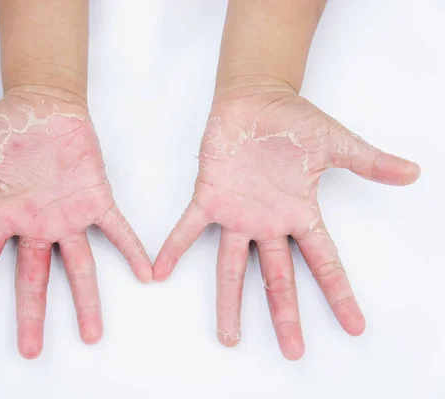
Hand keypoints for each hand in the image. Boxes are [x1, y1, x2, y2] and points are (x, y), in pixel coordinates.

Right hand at [0, 86, 151, 358]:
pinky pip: (116, 229)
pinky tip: (146, 274)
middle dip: (33, 314)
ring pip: (79, 265)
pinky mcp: (95, 198)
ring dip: (86, 299)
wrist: (45, 104)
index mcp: (5, 214)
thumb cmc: (8, 124)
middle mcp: (38, 223)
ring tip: (92, 335)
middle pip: (33, 278)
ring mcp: (69, 214)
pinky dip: (131, 249)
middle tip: (30, 350)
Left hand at [153, 87, 419, 359]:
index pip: (323, 262)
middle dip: (285, 314)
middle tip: (293, 352)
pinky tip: (161, 272)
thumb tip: (412, 172)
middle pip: (278, 278)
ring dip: (229, 302)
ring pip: (231, 266)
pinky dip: (174, 248)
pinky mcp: (209, 197)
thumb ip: (368, 162)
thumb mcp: (336, 143)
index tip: (353, 326)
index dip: (339, 294)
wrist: (255, 98)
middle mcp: (268, 223)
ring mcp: (237, 214)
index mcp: (299, 213)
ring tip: (229, 338)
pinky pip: (188, 228)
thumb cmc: (293, 120)